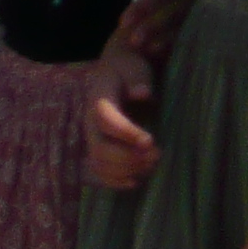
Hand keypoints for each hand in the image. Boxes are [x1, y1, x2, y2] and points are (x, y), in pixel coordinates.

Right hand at [84, 40, 160, 192]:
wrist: (115, 73)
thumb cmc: (128, 70)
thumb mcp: (134, 67)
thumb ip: (138, 79)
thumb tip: (142, 94)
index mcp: (99, 99)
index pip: (106, 120)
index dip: (125, 133)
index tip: (150, 140)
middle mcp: (90, 122)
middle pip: (100, 148)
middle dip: (128, 157)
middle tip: (157, 154)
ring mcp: (93, 137)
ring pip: (99, 163)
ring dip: (126, 170)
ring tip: (152, 164)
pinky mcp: (98, 149)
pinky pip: (99, 171)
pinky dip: (115, 181)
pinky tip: (135, 181)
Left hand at [109, 0, 204, 61]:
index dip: (143, 7)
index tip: (123, 22)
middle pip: (175, 11)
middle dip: (153, 27)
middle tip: (134, 41)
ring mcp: (208, 6)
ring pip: (186, 24)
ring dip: (167, 38)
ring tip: (148, 50)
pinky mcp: (214, 18)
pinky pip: (198, 33)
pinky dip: (182, 43)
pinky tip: (169, 54)